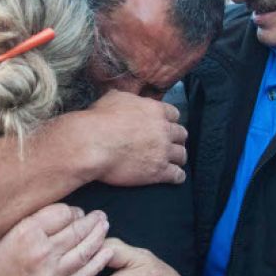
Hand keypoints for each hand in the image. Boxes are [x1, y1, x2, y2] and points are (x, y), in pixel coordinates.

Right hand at [0, 204, 112, 275]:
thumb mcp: (6, 229)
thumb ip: (36, 218)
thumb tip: (69, 212)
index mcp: (27, 231)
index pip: (63, 213)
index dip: (72, 211)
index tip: (74, 212)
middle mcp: (41, 252)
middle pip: (77, 230)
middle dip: (92, 221)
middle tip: (100, 215)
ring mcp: (51, 274)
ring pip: (85, 250)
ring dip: (99, 236)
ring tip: (104, 226)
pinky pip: (85, 274)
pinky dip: (99, 261)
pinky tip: (108, 250)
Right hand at [72, 90, 187, 185]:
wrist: (93, 144)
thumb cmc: (99, 119)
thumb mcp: (114, 98)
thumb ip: (127, 98)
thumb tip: (126, 97)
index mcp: (155, 110)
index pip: (174, 114)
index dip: (170, 121)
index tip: (166, 126)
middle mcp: (164, 130)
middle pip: (181, 134)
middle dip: (176, 139)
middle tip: (170, 144)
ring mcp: (163, 151)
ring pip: (182, 155)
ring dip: (178, 157)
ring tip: (174, 162)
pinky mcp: (158, 171)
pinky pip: (177, 175)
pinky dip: (177, 176)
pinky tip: (175, 177)